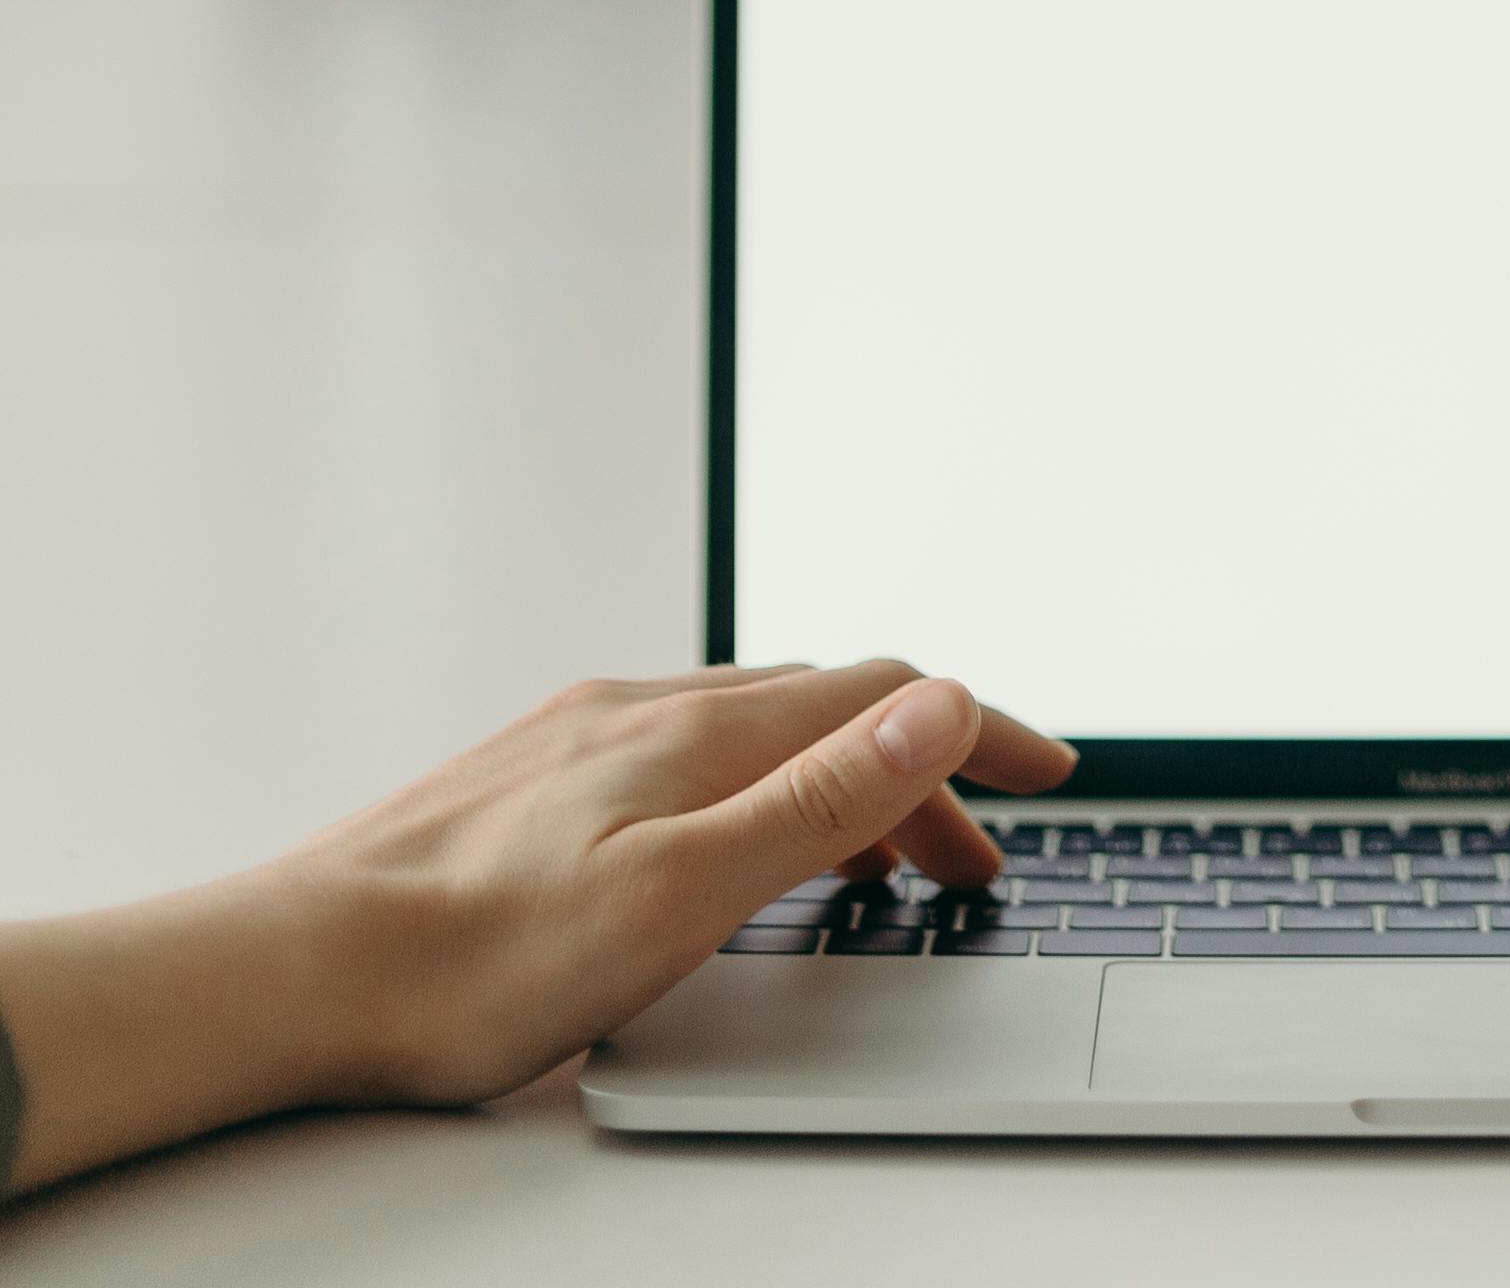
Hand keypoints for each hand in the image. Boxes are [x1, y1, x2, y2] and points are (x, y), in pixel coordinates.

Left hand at [0, 660, 1074, 1196]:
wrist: (300, 969)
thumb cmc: (476, 963)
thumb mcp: (682, 894)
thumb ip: (818, 799)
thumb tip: (939, 702)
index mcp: (700, 733)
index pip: (884, 698)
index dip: (980, 731)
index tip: (1051, 773)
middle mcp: (648, 708)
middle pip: (829, 711)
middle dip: (924, 771)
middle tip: (976, 859)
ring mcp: (586, 735)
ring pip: (754, 730)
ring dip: (840, 782)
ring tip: (871, 862)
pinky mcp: (536, 773)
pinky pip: (686, 751)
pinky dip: (757, 785)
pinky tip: (729, 840)